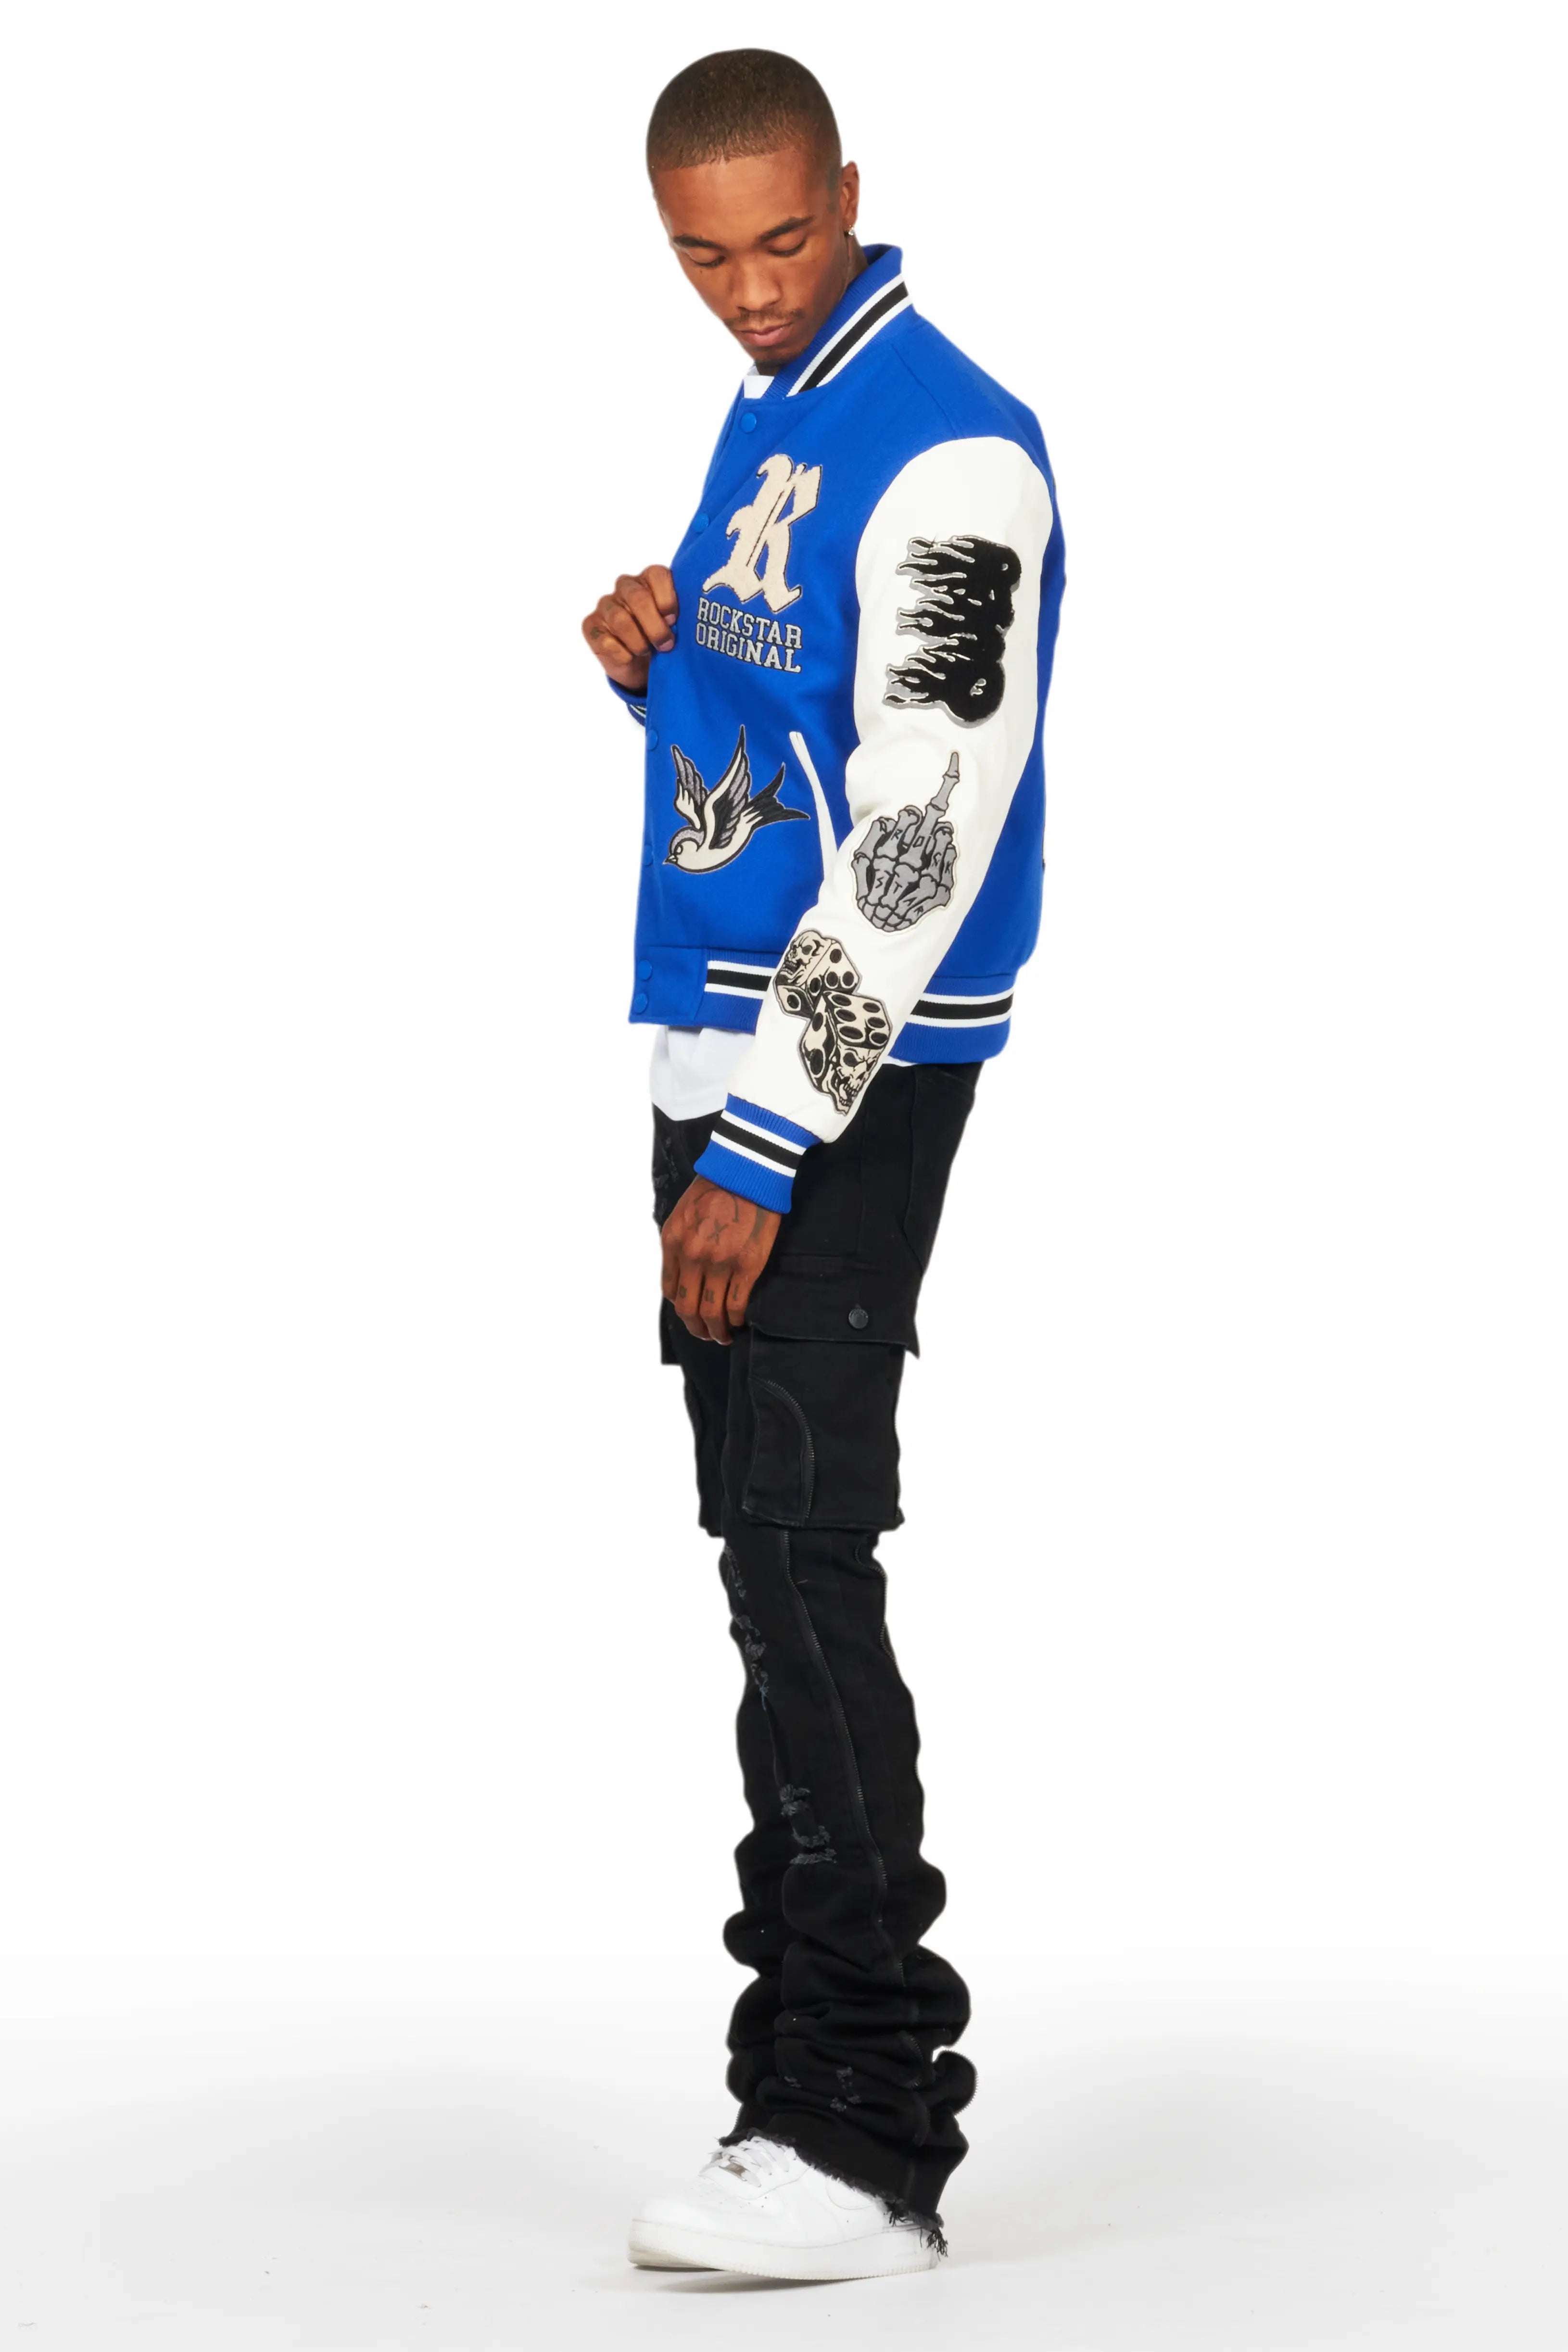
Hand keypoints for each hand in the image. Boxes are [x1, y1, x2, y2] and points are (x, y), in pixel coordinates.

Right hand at [581, 565, 677, 693]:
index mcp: (649, 580)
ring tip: (648, 652)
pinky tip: (629, 658)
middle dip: (655, 626)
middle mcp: (625, 587)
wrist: (643, 668)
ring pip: (620, 620)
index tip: (674, 620)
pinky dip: (621, 654)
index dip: (667, 599)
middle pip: (638, 598)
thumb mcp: (678, 627)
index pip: (656, 575)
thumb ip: (683, 617)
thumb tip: (692, 621)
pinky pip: (604, 639)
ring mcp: (606, 605)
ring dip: (638, 642)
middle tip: (667, 644)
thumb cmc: (664, 640)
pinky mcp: (591, 625)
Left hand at [661, 1179, 780, 1344]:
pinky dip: (734, 1319)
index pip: (670, 1289)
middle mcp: (692, 1255)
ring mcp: (719, 1262)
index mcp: (673, 1241)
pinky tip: (738, 1322)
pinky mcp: (747, 1265)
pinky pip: (735, 1304)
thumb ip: (681, 1242)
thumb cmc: (717, 1188)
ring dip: (715, 1331)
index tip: (691, 1314)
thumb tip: (685, 1272)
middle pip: (687, 1307)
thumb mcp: (683, 1213)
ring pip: (711, 1312)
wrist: (747, 1171)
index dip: (680, 1307)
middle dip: (695, 1327)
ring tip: (722, 1336)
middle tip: (705, 1334)